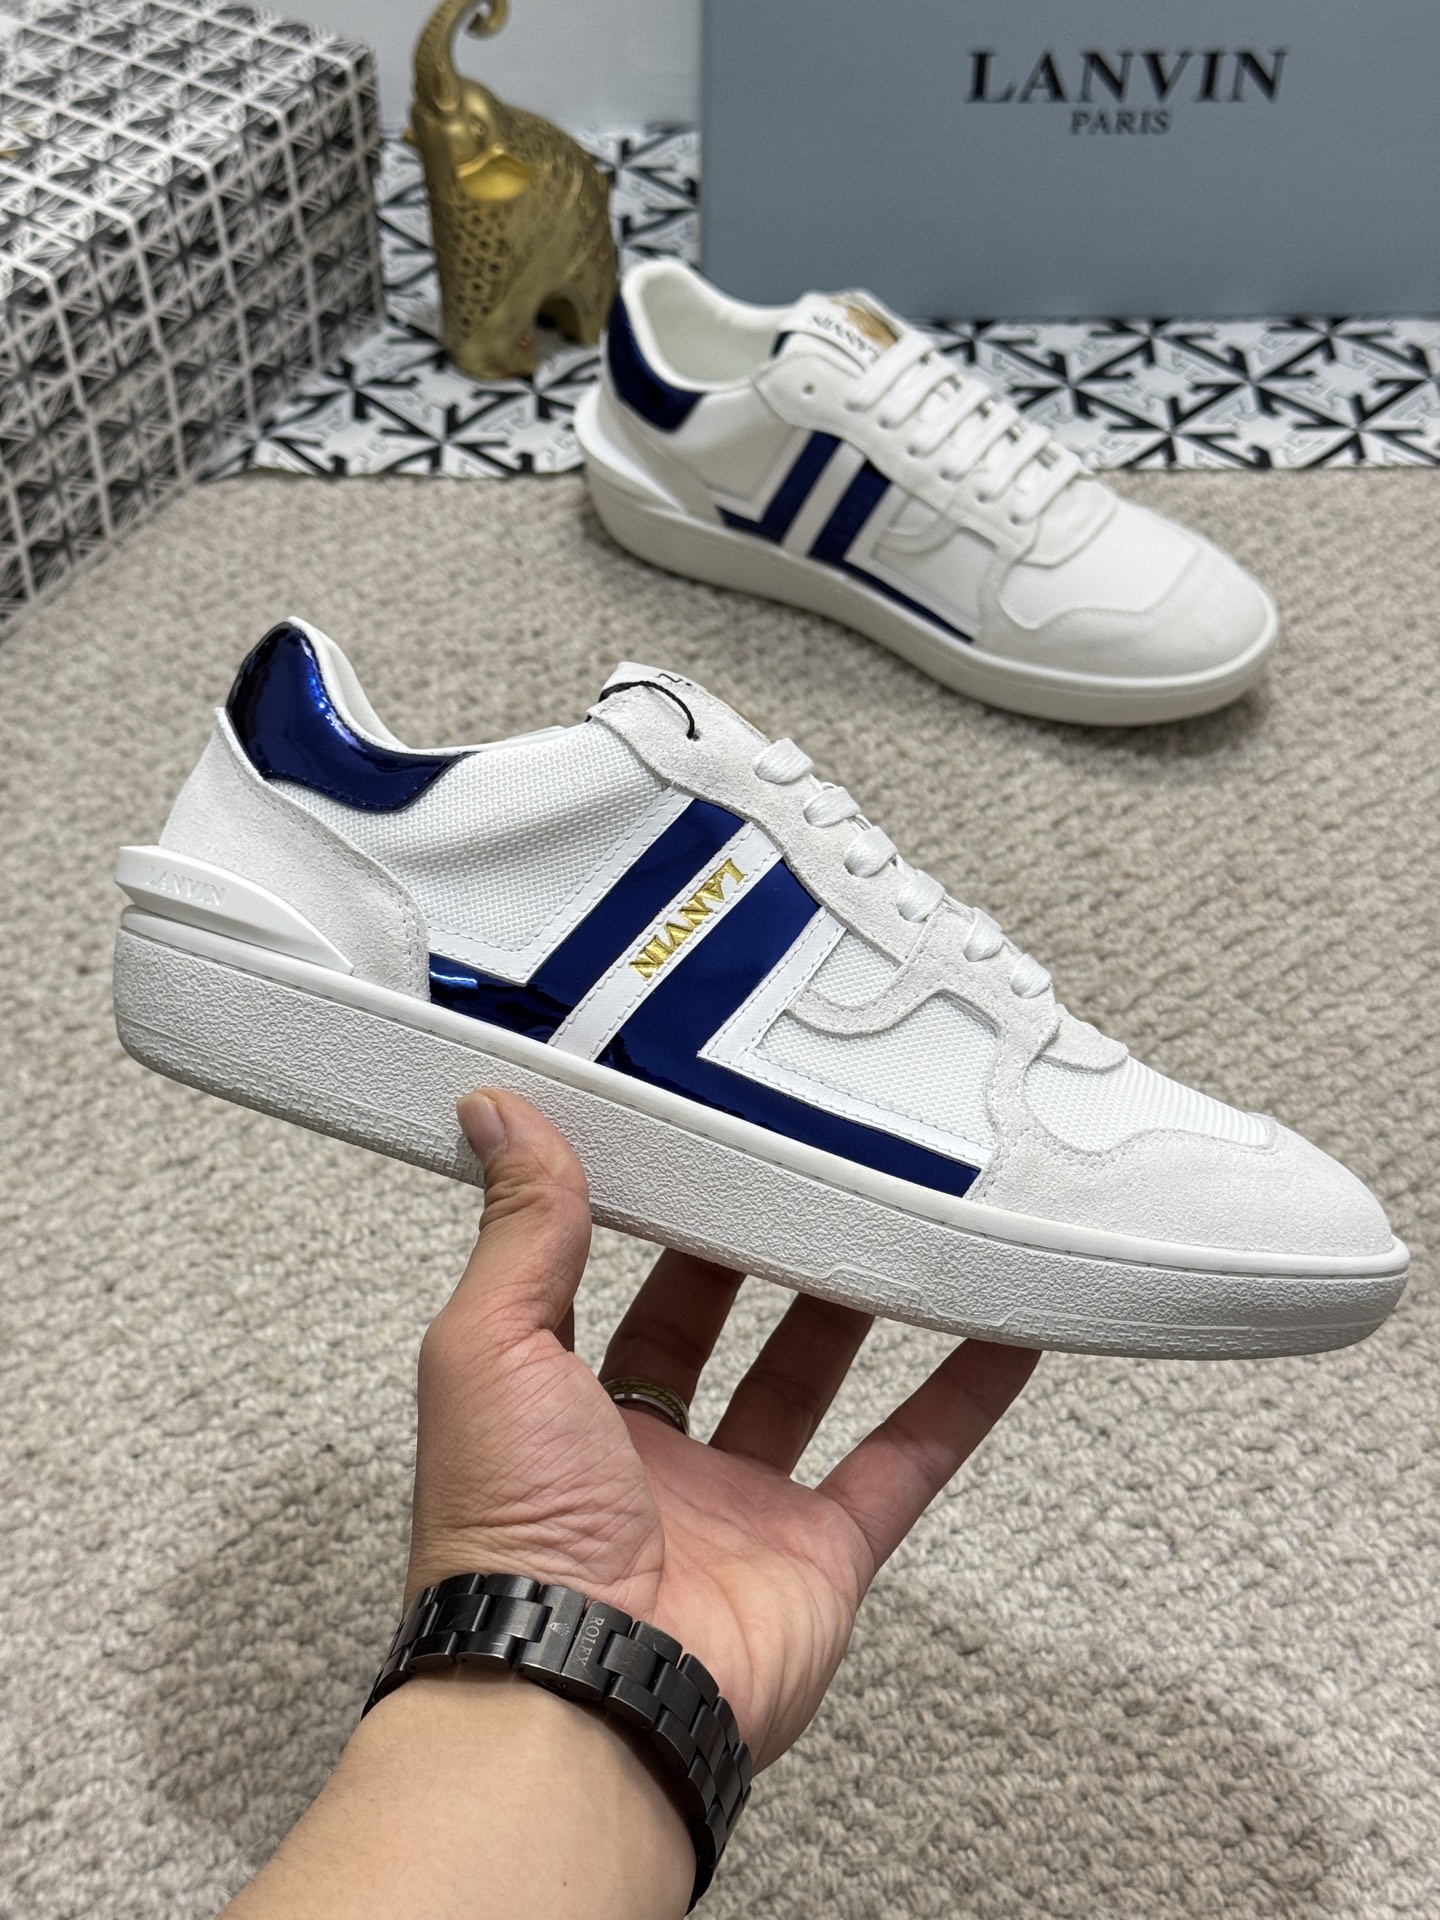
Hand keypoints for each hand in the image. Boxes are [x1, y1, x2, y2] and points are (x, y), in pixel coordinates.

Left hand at [407, 1090, 1037, 1769]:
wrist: (583, 1698)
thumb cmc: (509, 1535)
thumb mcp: (490, 1346)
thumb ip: (520, 1232)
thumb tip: (497, 1113)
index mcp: (558, 1407)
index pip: (614, 1282)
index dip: (652, 1211)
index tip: (695, 1134)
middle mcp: (647, 1458)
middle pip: (718, 1326)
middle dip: (755, 1246)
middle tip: (801, 1161)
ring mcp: (740, 1507)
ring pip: (812, 1382)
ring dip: (855, 1303)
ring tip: (898, 1214)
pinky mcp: (821, 1555)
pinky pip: (905, 1463)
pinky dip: (960, 1399)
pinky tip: (1002, 1331)